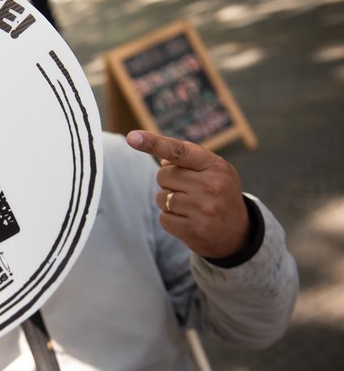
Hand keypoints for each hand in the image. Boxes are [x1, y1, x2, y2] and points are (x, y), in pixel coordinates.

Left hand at [126, 130, 248, 257]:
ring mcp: (202, 210)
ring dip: (168, 201)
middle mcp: (210, 186)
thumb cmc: (219, 193)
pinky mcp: (192, 230)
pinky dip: (170, 218)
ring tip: (190, 206)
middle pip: (163, 175)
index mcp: (216, 166)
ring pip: (161, 197)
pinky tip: (187, 220)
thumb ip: (189, 158)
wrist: (237, 232)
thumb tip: (162, 157)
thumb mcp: (214, 170)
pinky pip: (163, 218)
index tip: (132, 137)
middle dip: (169, 181)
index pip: (179, 151)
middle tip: (189, 190)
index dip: (154, 143)